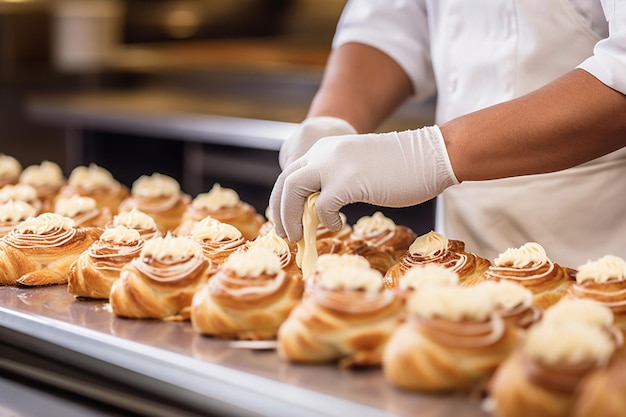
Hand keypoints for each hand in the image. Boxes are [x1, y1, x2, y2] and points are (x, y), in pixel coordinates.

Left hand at [270, 125, 458, 241]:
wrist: (430, 156)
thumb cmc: (401, 167)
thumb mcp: (358, 166)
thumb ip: (336, 178)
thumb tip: (318, 207)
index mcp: (326, 149)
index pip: (291, 173)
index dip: (283, 199)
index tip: (286, 219)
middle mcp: (324, 153)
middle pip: (285, 182)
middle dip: (280, 210)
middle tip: (287, 234)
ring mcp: (335, 165)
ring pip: (294, 190)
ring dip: (292, 217)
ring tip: (300, 235)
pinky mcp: (348, 182)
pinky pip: (322, 206)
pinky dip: (326, 220)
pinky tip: (339, 224)